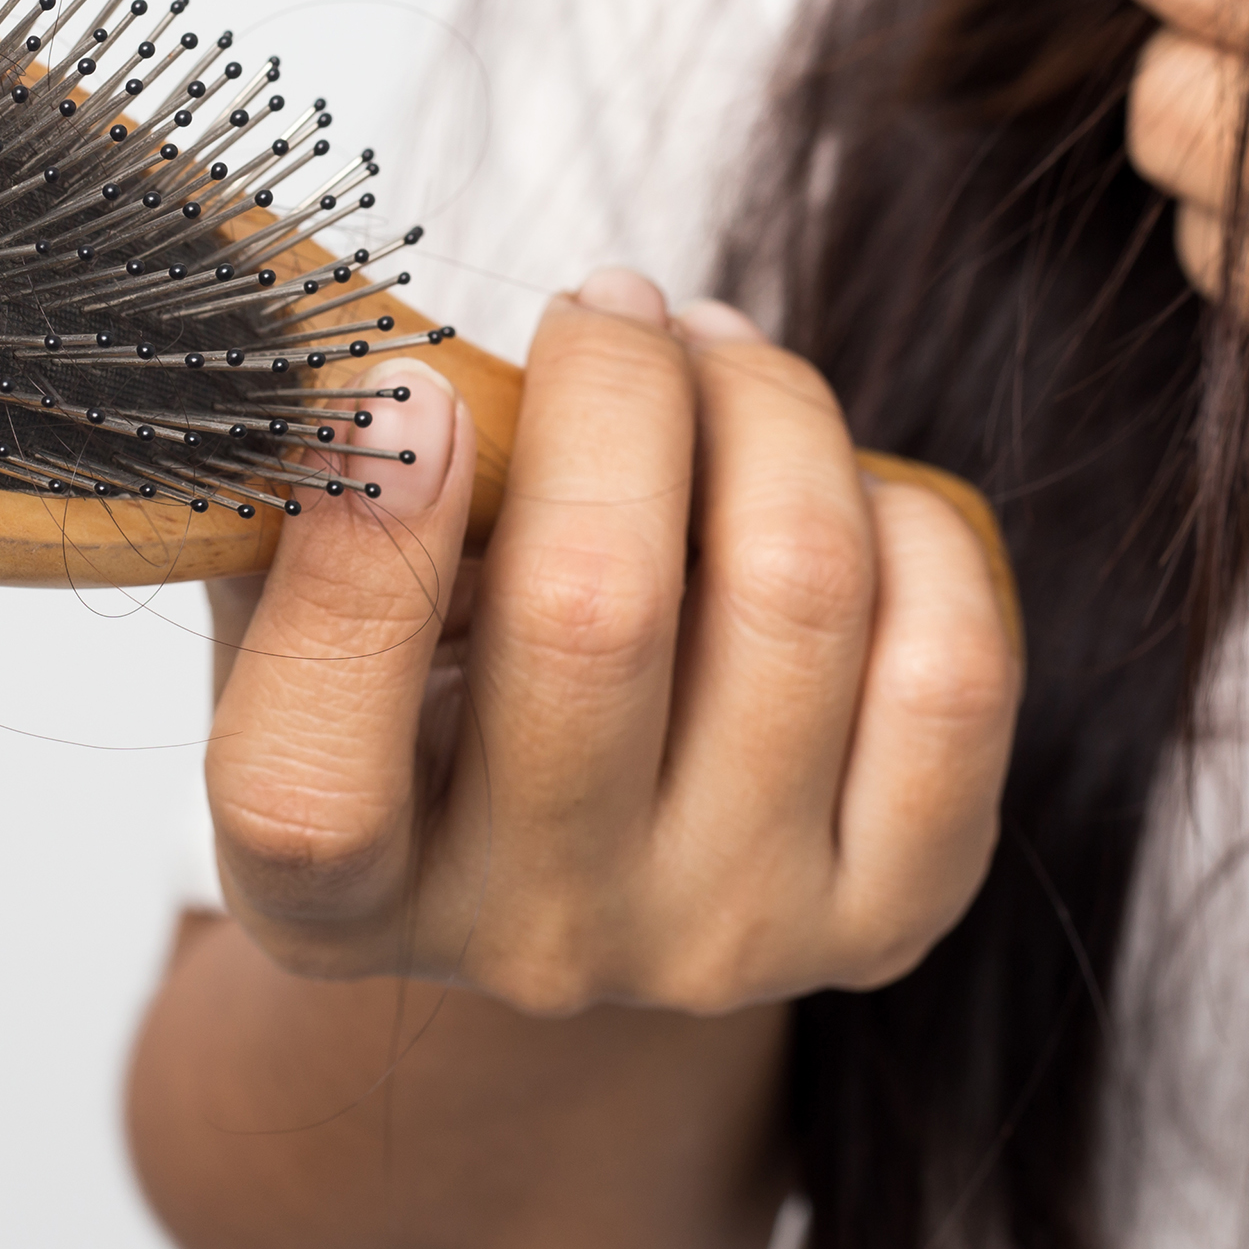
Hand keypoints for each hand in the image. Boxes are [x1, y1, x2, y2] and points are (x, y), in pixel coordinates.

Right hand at [202, 269, 1020, 1016]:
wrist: (594, 851)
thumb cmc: (428, 684)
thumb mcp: (301, 615)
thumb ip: (303, 507)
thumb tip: (360, 349)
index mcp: (338, 904)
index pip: (313, 788)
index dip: (362, 567)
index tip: (414, 387)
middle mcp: (533, 943)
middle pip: (594, 616)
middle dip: (615, 385)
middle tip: (608, 305)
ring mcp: (725, 938)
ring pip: (795, 594)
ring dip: (765, 407)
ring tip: (717, 355)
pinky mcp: (890, 911)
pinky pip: (947, 664)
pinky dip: (898, 519)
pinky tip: (829, 487)